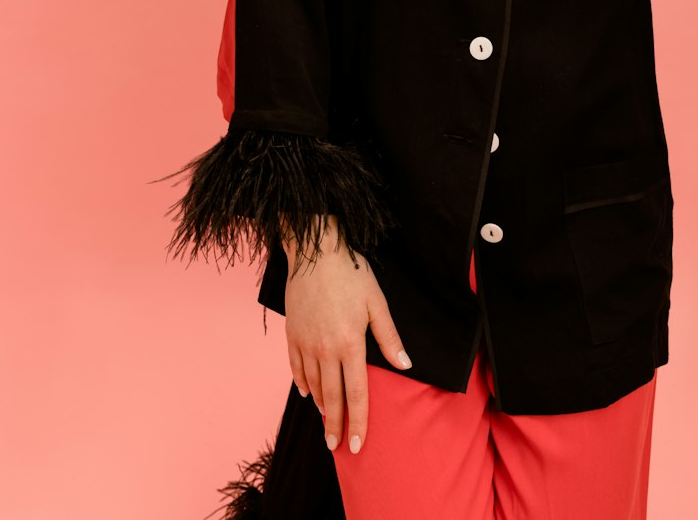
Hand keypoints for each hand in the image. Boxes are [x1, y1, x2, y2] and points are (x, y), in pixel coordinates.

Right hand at [285, 226, 410, 454]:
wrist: (315, 251)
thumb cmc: (351, 273)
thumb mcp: (377, 303)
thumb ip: (389, 337)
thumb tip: (405, 365)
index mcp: (350, 344)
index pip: (356, 393)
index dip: (358, 421)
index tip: (357, 444)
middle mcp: (326, 349)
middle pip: (332, 397)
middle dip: (336, 425)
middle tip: (337, 446)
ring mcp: (306, 343)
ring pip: (313, 385)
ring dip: (321, 406)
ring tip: (327, 422)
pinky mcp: (293, 334)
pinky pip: (296, 368)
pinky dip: (303, 384)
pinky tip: (308, 394)